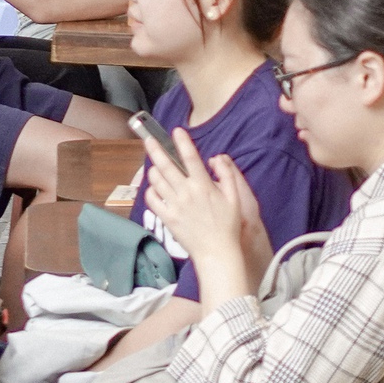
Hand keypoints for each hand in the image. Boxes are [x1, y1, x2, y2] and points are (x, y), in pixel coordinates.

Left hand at [142, 128, 268, 275]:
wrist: (217, 252)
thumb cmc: (227, 225)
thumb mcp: (234, 197)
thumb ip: (227, 174)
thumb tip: (216, 158)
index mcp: (203, 185)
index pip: (191, 157)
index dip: (182, 142)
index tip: (176, 130)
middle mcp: (186, 192)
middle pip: (166, 165)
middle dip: (156, 149)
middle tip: (149, 140)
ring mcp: (175, 205)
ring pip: (157, 181)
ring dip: (153, 169)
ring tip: (153, 164)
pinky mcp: (167, 217)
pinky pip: (152, 200)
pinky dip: (150, 191)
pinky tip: (153, 187)